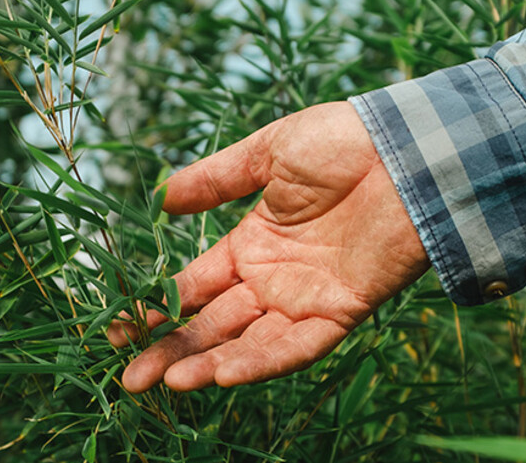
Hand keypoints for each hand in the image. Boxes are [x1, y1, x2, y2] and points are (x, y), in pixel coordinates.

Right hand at [107, 101, 429, 392]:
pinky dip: (261, 361)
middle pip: (213, 323)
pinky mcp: (340, 311)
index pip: (194, 286)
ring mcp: (304, 298)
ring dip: (208, 363)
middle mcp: (272, 279)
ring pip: (249, 342)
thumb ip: (216, 178)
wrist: (405, 150)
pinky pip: (297, 345)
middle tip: (131, 377)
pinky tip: (220, 374)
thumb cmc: (339, 143)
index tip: (120, 325)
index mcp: (251, 245)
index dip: (157, 306)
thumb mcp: (268, 152)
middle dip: (171, 349)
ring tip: (167, 382)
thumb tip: (161, 198)